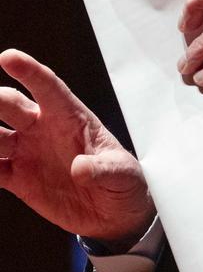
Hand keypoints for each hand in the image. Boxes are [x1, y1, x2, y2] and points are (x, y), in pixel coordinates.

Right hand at [0, 49, 154, 250]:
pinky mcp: (18, 178)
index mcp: (71, 117)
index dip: (29, 71)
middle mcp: (44, 128)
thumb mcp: (122, 174)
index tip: (8, 57)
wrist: (114, 214)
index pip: (48, 87)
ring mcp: (28, 152)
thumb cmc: (123, 181)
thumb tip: (80, 168)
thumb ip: (103, 169)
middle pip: (11, 104)